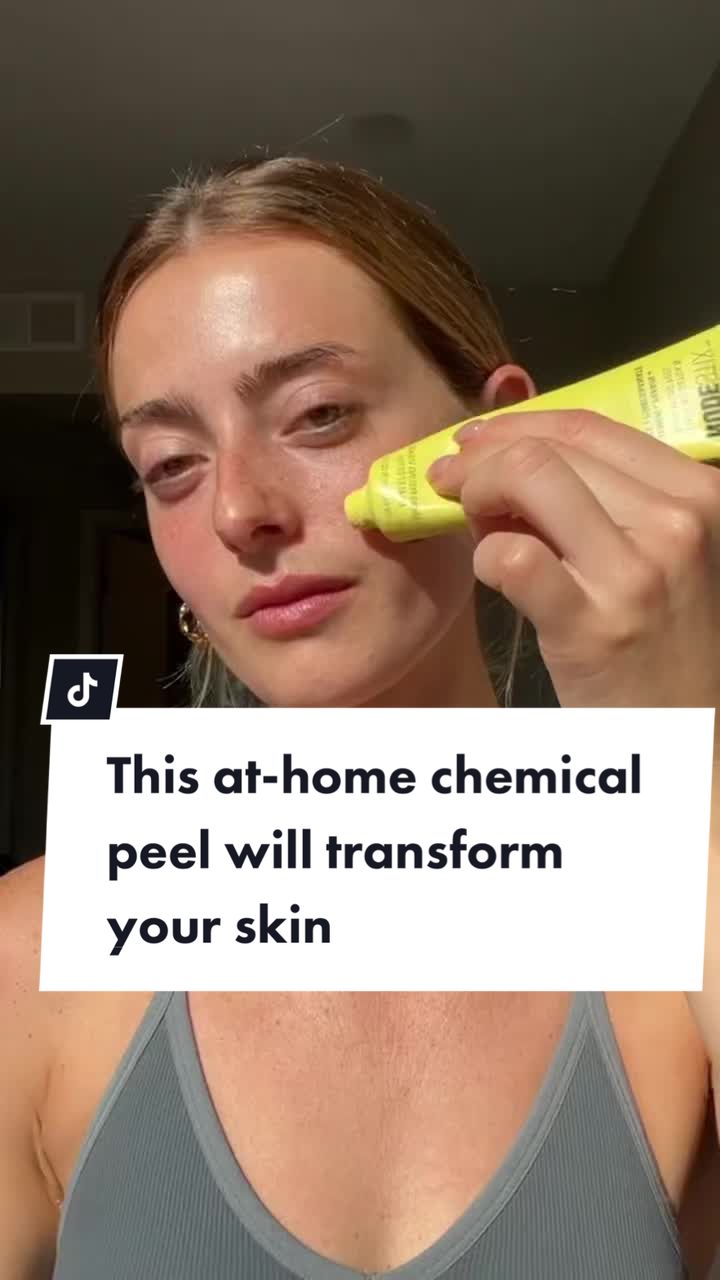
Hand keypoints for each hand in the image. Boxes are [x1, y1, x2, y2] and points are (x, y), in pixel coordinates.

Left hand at [427, 409, 719, 710]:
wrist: (693, 738)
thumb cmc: (669, 645)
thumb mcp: (661, 556)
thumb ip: (604, 506)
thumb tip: (508, 463)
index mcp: (700, 493)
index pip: (589, 425)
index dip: (516, 425)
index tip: (477, 439)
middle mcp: (678, 522)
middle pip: (550, 449)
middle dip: (482, 458)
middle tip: (451, 481)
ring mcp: (638, 572)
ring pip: (528, 480)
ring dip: (478, 494)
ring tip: (470, 523)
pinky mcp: (593, 624)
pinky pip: (511, 556)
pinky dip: (485, 559)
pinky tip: (494, 576)